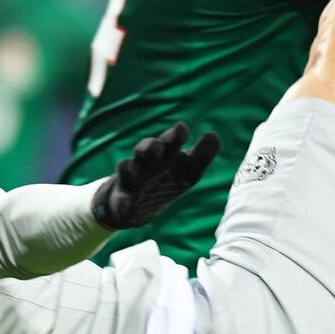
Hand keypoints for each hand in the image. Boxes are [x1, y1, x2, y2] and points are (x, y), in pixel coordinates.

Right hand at [91, 123, 220, 230]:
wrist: (139, 204)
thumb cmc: (168, 180)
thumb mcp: (189, 170)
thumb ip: (202, 155)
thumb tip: (213, 135)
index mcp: (166, 153)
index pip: (172, 141)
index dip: (176, 135)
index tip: (181, 128)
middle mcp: (147, 161)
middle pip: (147, 149)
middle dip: (149, 146)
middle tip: (156, 145)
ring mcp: (132, 177)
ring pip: (129, 168)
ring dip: (129, 167)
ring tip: (129, 166)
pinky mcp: (122, 196)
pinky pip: (120, 199)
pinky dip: (121, 202)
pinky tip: (123, 205)